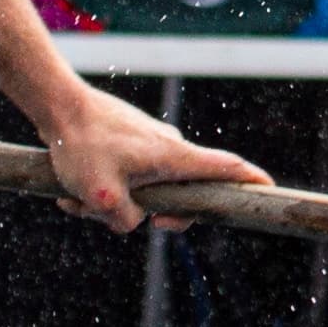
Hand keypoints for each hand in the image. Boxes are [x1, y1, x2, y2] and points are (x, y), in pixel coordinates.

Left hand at [31, 80, 265, 229]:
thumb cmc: (81, 146)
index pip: (226, 168)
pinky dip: (103, 188)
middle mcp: (169, 147)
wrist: (56, 105)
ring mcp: (150, 143)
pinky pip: (126, 176)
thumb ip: (126, 220)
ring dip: (116, 202)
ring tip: (80, 199)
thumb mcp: (101, 198)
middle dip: (154, 213)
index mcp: (173, 157)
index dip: (251, 182)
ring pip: (146, 188)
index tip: (270, 189)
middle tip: (123, 217)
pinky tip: (72, 190)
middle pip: (184, 192)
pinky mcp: (130, 142)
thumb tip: (133, 221)